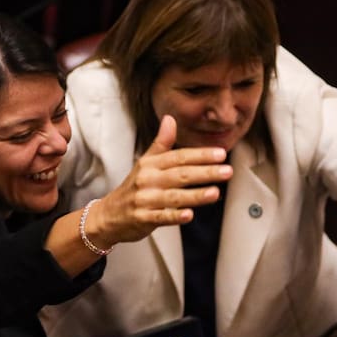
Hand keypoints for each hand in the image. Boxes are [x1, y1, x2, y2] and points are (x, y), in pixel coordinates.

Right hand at [89, 116, 232, 244]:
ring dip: (195, 195)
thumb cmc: (133, 187)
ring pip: (173, 196)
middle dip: (205, 172)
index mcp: (151, 164)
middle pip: (180, 174)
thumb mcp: (146, 162)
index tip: (220, 154)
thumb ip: (161, 142)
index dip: (200, 155)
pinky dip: (174, 216)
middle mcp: (148, 180)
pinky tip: (189, 215)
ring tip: (215, 193)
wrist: (109, 215)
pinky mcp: (142, 218)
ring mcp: (144, 200)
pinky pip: (160, 217)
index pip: (179, 157)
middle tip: (227, 171)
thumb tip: (170, 118)